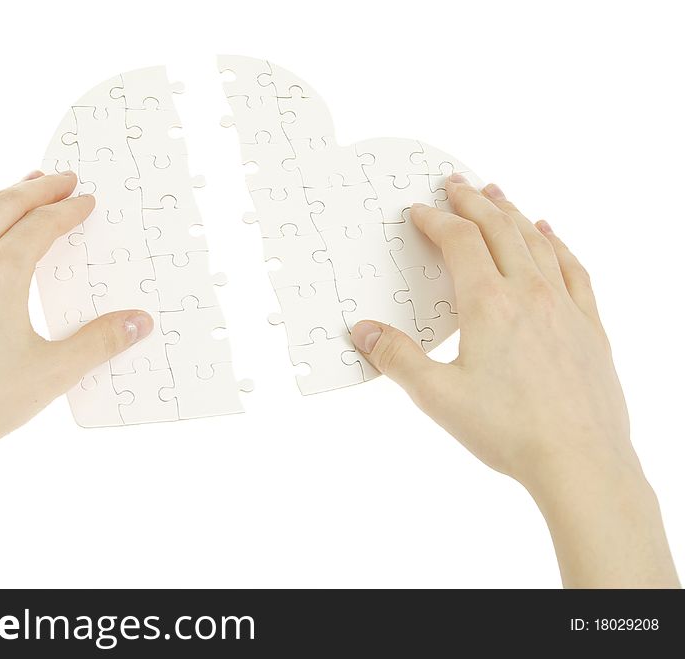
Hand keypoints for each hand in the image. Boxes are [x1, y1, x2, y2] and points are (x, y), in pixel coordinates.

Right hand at [351, 175, 678, 587]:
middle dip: (473, 201)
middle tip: (455, 183)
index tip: (418, 210)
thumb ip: (397, 359)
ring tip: (498, 194)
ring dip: (512, 213)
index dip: (435, 220)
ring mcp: (565, 306)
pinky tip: (550, 235)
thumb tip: (363, 332)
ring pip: (536, 242)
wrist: (581, 461)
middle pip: (498, 229)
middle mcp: (530, 294)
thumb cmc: (509, 431)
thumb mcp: (438, 397)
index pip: (459, 242)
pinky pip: (573, 269)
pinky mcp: (589, 326)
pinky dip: (557, 244)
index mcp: (489, 304)